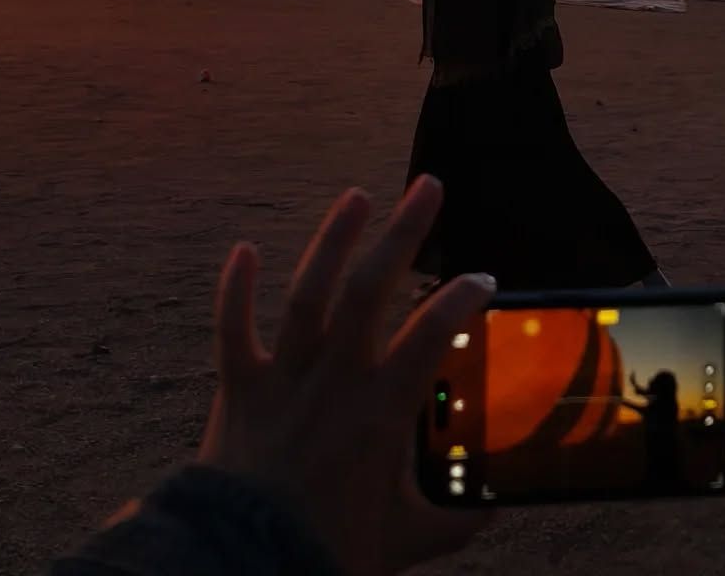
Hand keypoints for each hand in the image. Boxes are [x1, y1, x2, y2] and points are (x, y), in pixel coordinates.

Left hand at [201, 179, 496, 575]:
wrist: (244, 567)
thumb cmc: (330, 554)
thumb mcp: (409, 541)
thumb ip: (455, 518)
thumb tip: (492, 505)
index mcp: (380, 410)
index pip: (431, 334)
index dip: (460, 299)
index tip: (482, 279)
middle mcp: (334, 379)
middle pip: (370, 288)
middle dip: (403, 231)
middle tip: (427, 187)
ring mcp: (284, 378)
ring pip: (309, 294)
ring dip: (332, 240)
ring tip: (357, 196)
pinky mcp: (239, 389)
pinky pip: (232, 330)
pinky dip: (235, 290)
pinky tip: (242, 249)